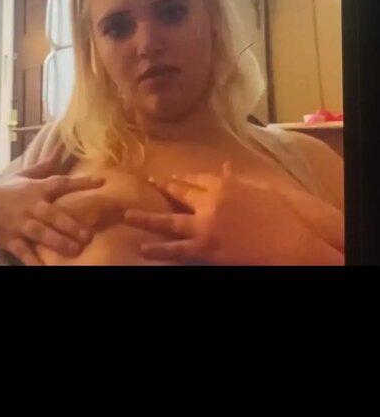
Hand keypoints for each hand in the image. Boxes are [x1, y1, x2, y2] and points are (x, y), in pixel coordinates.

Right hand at [0, 144, 104, 265]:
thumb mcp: (20, 175)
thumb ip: (42, 166)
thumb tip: (59, 149)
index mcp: (35, 188)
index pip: (61, 182)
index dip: (82, 182)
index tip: (102, 181)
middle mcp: (29, 206)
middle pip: (52, 214)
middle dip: (69, 224)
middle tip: (88, 235)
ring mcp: (18, 224)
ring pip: (40, 233)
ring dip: (57, 242)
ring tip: (76, 251)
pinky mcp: (9, 240)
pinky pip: (22, 252)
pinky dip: (32, 261)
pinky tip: (44, 268)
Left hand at [124, 166, 341, 265]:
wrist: (288, 243)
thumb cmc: (280, 216)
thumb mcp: (260, 190)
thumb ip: (238, 179)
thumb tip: (225, 166)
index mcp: (224, 184)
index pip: (196, 178)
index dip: (182, 178)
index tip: (171, 176)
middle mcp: (210, 202)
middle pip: (179, 192)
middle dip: (162, 187)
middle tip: (146, 183)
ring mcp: (206, 227)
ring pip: (169, 221)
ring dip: (147, 218)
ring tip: (128, 216)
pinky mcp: (206, 249)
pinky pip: (178, 249)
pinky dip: (160, 249)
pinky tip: (144, 248)